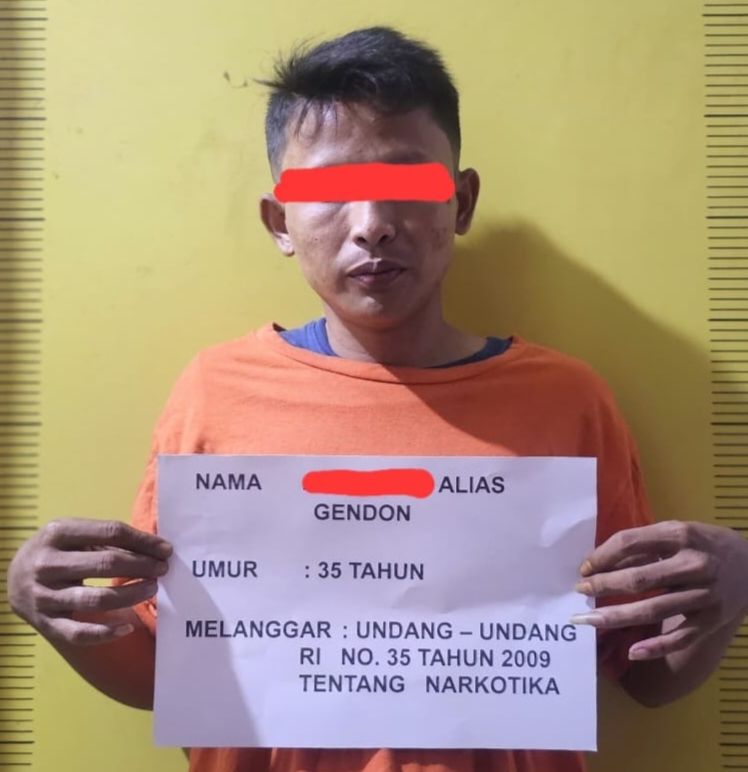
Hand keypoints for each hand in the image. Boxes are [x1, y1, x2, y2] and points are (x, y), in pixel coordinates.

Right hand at [7, 518, 171, 645]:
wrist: (13, 577)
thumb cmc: (57, 550)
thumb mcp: (74, 534)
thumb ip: (108, 538)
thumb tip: (156, 547)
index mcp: (58, 533)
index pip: (111, 532)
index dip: (143, 541)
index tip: (166, 549)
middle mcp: (47, 564)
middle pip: (107, 564)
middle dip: (142, 566)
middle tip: (163, 569)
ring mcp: (44, 596)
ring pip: (96, 599)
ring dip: (131, 594)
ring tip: (152, 588)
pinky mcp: (44, 623)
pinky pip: (78, 634)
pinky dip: (105, 633)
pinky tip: (127, 627)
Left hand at [572, 520, 747, 659]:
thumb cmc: (704, 544)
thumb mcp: (677, 532)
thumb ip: (643, 543)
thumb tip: (600, 561)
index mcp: (680, 535)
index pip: (630, 543)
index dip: (602, 556)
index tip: (583, 568)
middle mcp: (694, 565)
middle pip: (640, 579)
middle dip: (604, 586)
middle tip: (579, 592)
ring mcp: (705, 595)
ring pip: (654, 610)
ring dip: (617, 617)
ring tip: (588, 620)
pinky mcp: (712, 620)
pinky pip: (680, 638)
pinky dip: (656, 647)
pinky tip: (632, 652)